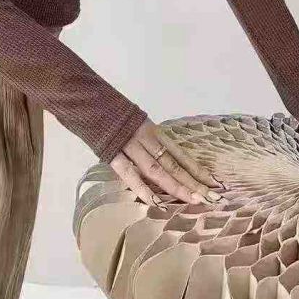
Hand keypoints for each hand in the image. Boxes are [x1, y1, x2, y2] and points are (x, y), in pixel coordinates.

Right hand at [108, 117, 228, 208]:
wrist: (84, 96)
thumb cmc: (108, 110)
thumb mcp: (132, 122)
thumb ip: (145, 140)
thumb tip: (160, 159)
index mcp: (152, 130)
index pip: (180, 153)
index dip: (197, 169)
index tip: (214, 183)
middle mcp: (145, 137)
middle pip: (173, 163)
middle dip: (193, 182)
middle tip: (213, 197)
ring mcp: (129, 144)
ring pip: (157, 169)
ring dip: (176, 186)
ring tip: (194, 200)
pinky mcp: (111, 151)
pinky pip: (128, 173)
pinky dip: (142, 188)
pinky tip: (156, 201)